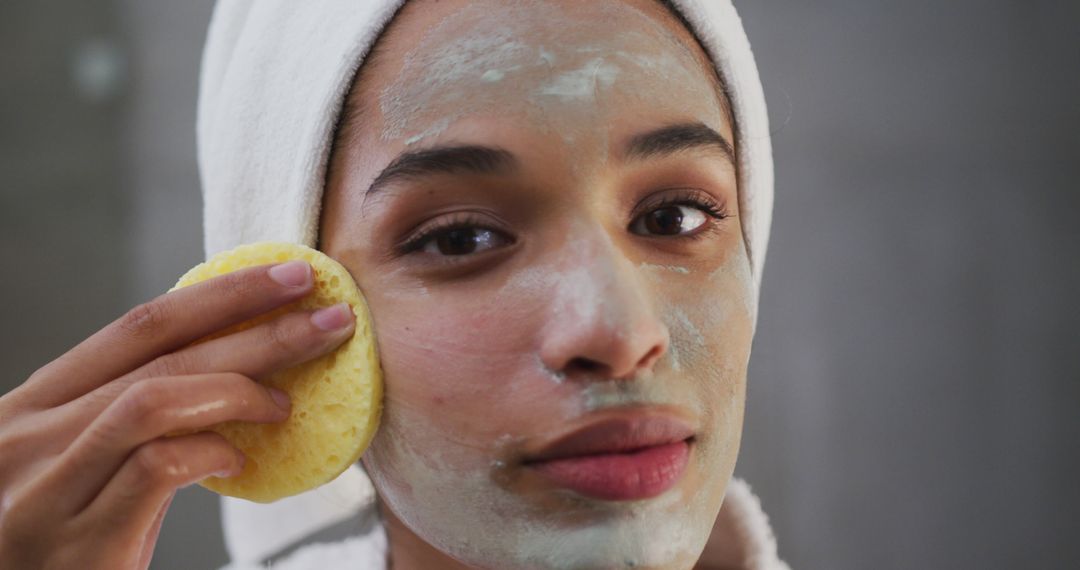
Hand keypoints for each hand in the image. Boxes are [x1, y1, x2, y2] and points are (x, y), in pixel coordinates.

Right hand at [0, 260, 355, 568]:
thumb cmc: (67, 543)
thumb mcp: (88, 463)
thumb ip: (139, 419)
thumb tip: (238, 371)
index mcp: (36, 405)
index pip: (140, 325)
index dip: (222, 294)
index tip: (289, 276)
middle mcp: (28, 435)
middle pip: (160, 352)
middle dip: (257, 327)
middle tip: (330, 318)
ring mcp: (47, 487)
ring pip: (155, 399)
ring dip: (240, 389)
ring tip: (287, 402)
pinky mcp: (78, 540)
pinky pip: (157, 466)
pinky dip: (209, 452)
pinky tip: (239, 461)